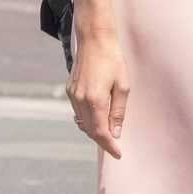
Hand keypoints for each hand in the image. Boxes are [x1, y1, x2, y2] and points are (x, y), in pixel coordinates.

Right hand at [66, 31, 128, 158]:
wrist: (94, 39)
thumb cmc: (113, 60)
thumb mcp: (122, 86)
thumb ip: (118, 111)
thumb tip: (115, 132)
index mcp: (96, 100)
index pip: (101, 132)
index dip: (110, 146)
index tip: (118, 154)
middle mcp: (81, 100)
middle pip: (90, 130)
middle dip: (102, 141)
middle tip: (115, 146)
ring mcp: (73, 95)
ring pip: (82, 122)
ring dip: (94, 130)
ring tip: (107, 134)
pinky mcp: (70, 90)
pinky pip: (78, 112)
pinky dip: (87, 119)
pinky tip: (97, 118)